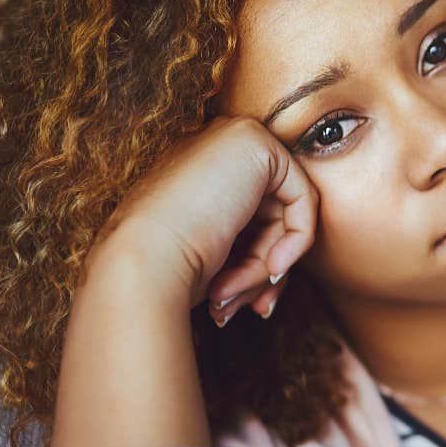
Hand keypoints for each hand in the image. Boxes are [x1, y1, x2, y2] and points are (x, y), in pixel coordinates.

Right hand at [87, 115, 318, 325]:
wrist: (142, 263)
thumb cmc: (165, 270)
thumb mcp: (215, 257)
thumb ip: (249, 248)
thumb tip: (279, 269)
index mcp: (194, 173)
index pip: (249, 219)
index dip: (256, 264)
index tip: (253, 304)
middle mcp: (212, 148)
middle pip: (269, 217)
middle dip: (265, 269)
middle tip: (255, 308)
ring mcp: (232, 138)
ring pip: (283, 213)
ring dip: (268, 265)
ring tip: (239, 294)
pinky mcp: (257, 143)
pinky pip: (303, 198)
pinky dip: (297, 239)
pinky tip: (273, 267)